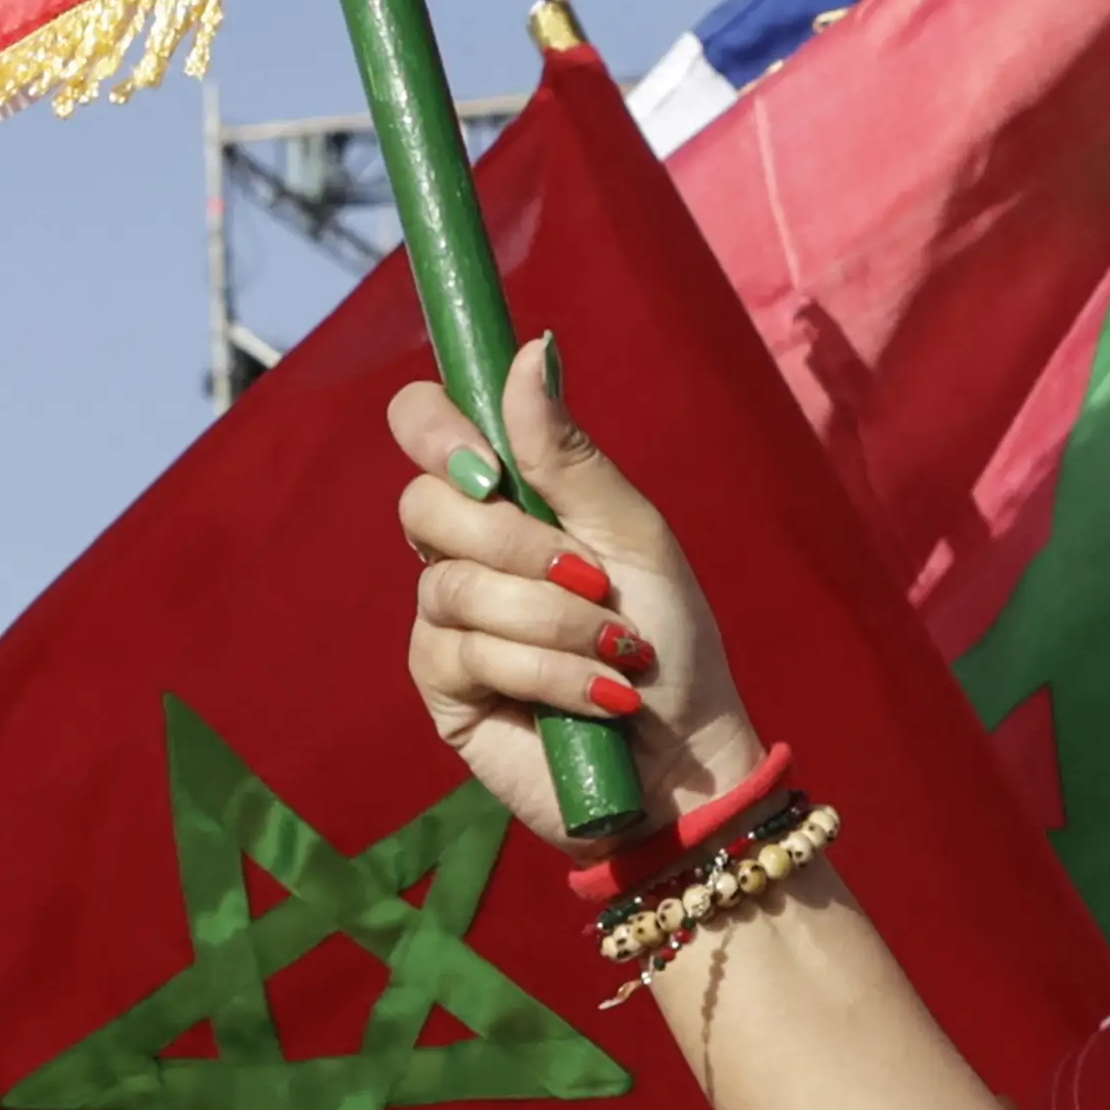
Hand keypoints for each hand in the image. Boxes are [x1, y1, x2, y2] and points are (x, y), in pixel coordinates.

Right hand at [394, 344, 761, 848]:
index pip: (424, 427)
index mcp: (505, 498)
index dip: (437, 429)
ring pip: (452, 584)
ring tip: (618, 651)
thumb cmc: (672, 644)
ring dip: (552, 619)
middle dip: (517, 542)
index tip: (491, 465)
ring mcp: (445, 623)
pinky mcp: (444, 692)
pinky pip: (465, 652)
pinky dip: (547, 669)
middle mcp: (463, 552)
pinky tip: (597, 697)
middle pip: (423, 503)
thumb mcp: (632, 535)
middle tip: (588, 578)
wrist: (685, 761)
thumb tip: (529, 347)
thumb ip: (569, 453)